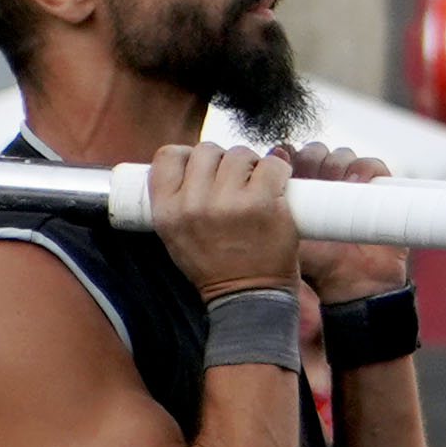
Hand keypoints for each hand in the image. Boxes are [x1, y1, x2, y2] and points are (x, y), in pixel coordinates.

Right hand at [141, 141, 300, 304]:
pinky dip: (279, 170)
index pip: (168, 157)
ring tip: (256, 185)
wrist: (247, 296)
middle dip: (224, 160)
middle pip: (207, 150)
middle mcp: (193, 204)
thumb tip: (198, 161)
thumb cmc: (215, 266)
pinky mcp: (262, 203)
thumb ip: (179, 201)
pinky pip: (272, 164)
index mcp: (167, 211)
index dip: (188, 155)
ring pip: (239, 154)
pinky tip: (278, 186)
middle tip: (235, 180)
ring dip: (252, 164)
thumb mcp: (176, 236)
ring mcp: (228, 203)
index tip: (203, 167)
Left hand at [283, 141, 411, 304]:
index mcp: (299, 194)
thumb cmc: (316, 265)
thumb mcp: (283, 239)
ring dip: (337, 162)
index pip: (290, 159)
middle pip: (315, 152)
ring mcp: (352, 187)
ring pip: (342, 155)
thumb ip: (271, 213)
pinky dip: (366, 168)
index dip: (287, 156)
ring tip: (336, 182)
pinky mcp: (379, 190)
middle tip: (311, 174)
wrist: (351, 286)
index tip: (283, 165)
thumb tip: (259, 179)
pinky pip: (374, 166)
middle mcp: (325, 185)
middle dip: (312, 157)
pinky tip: (357, 182)